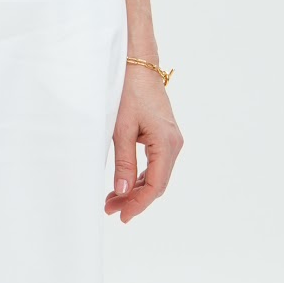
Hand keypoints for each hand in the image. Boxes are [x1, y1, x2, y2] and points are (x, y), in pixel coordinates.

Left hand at [106, 68, 182, 222]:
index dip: (138, 204)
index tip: (121, 216)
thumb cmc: (129, 92)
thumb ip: (123, 162)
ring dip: (135, 189)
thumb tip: (121, 192)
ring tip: (111, 200)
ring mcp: (170, 140)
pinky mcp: (163, 136)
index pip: (155, 185)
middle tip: (110, 210)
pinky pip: (154, 164)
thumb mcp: (121, 129)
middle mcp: (174, 144)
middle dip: (134, 199)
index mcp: (166, 143)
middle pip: (157, 183)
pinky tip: (123, 184)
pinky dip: (139, 176)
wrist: (138, 66)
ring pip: (155, 175)